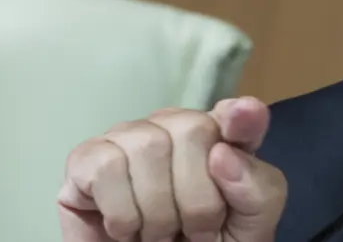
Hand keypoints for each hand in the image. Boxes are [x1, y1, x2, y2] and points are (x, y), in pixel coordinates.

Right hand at [57, 97, 286, 241]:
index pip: (237, 112)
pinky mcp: (86, 160)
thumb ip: (256, 188)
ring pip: (147, 146)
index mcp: (222, 137)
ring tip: (159, 234)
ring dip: (158, 211)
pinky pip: (105, 166)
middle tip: (191, 232)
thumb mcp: (249, 225)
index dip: (242, 116)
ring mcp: (129, 138)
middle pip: (192, 130)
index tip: (245, 117)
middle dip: (196, 199)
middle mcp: (175, 127)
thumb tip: (221, 153)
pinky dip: (121, 211)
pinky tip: (126, 230)